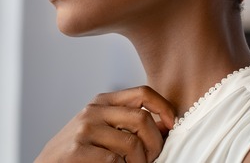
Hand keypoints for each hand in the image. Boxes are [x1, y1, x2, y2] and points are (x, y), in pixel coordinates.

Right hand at [35, 86, 175, 162]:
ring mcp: (84, 130)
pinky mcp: (77, 150)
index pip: (143, 93)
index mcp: (102, 102)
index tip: (172, 125)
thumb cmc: (78, 151)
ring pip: (132, 144)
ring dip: (139, 162)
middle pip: (142, 119)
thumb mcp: (103, 128)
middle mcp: (93, 111)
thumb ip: (129, 121)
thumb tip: (167, 124)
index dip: (164, 108)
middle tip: (151, 159)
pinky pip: (114, 161)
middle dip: (154, 144)